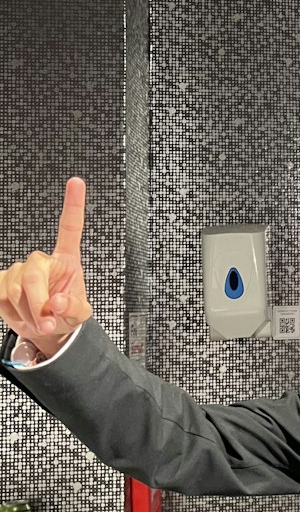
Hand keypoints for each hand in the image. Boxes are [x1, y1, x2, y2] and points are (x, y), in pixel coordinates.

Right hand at [0, 178, 92, 357]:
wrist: (45, 329)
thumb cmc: (65, 315)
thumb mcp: (79, 315)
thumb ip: (72, 308)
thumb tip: (58, 302)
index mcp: (67, 261)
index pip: (70, 228)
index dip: (73, 205)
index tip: (76, 182)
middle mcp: (42, 261)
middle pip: (32, 273)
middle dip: (37, 302)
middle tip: (46, 322)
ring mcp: (20, 270)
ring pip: (15, 288)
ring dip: (27, 311)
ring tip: (38, 320)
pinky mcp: (2, 280)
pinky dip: (8, 309)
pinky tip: (18, 312)